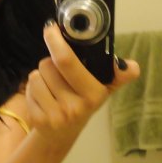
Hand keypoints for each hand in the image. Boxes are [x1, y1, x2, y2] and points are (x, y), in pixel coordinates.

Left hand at [25, 21, 139, 144]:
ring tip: (52, 86)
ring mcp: (56, 116)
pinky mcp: (38, 121)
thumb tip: (132, 67)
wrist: (62, 134)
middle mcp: (75, 107)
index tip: (51, 28)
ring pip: (35, 76)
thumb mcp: (104, 89)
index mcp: (94, 94)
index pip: (68, 61)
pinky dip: (32, 90)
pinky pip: (29, 90)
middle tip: (57, 68)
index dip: (57, 42)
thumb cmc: (84, 102)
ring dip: (40, 76)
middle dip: (49, 61)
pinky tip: (44, 98)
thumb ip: (117, 75)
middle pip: (47, 65)